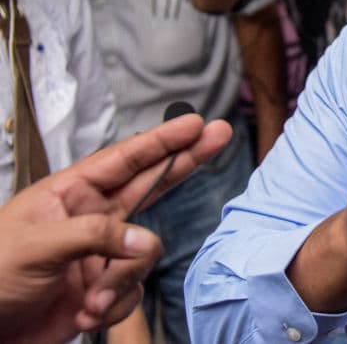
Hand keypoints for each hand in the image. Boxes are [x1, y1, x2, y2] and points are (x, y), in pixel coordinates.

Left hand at [0, 115, 231, 342]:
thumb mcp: (35, 245)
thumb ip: (95, 235)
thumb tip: (143, 241)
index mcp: (69, 194)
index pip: (125, 159)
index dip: (163, 140)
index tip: (196, 123)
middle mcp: (91, 219)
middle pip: (151, 184)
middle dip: (184, 163)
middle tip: (219, 137)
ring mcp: (99, 255)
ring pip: (143, 254)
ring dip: (122, 280)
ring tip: (91, 299)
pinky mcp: (103, 290)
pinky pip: (132, 292)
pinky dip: (113, 307)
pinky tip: (84, 314)